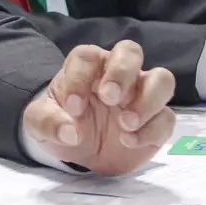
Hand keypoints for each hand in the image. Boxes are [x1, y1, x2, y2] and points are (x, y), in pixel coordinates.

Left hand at [23, 41, 175, 175]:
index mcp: (87, 66)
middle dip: (122, 72)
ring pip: (162, 79)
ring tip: (126, 123)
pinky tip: (129, 141)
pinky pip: (166, 117)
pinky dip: (151, 130)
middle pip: (130, 51)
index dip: (80, 78)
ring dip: (148, 99)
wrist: (80, 152)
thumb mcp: (39, 123)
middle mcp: (117, 73)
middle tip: (110, 98)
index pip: (87, 56)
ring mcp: (141, 95)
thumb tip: (70, 132)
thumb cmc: (62, 123)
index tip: (73, 107)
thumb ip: (47, 122)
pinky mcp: (157, 120)